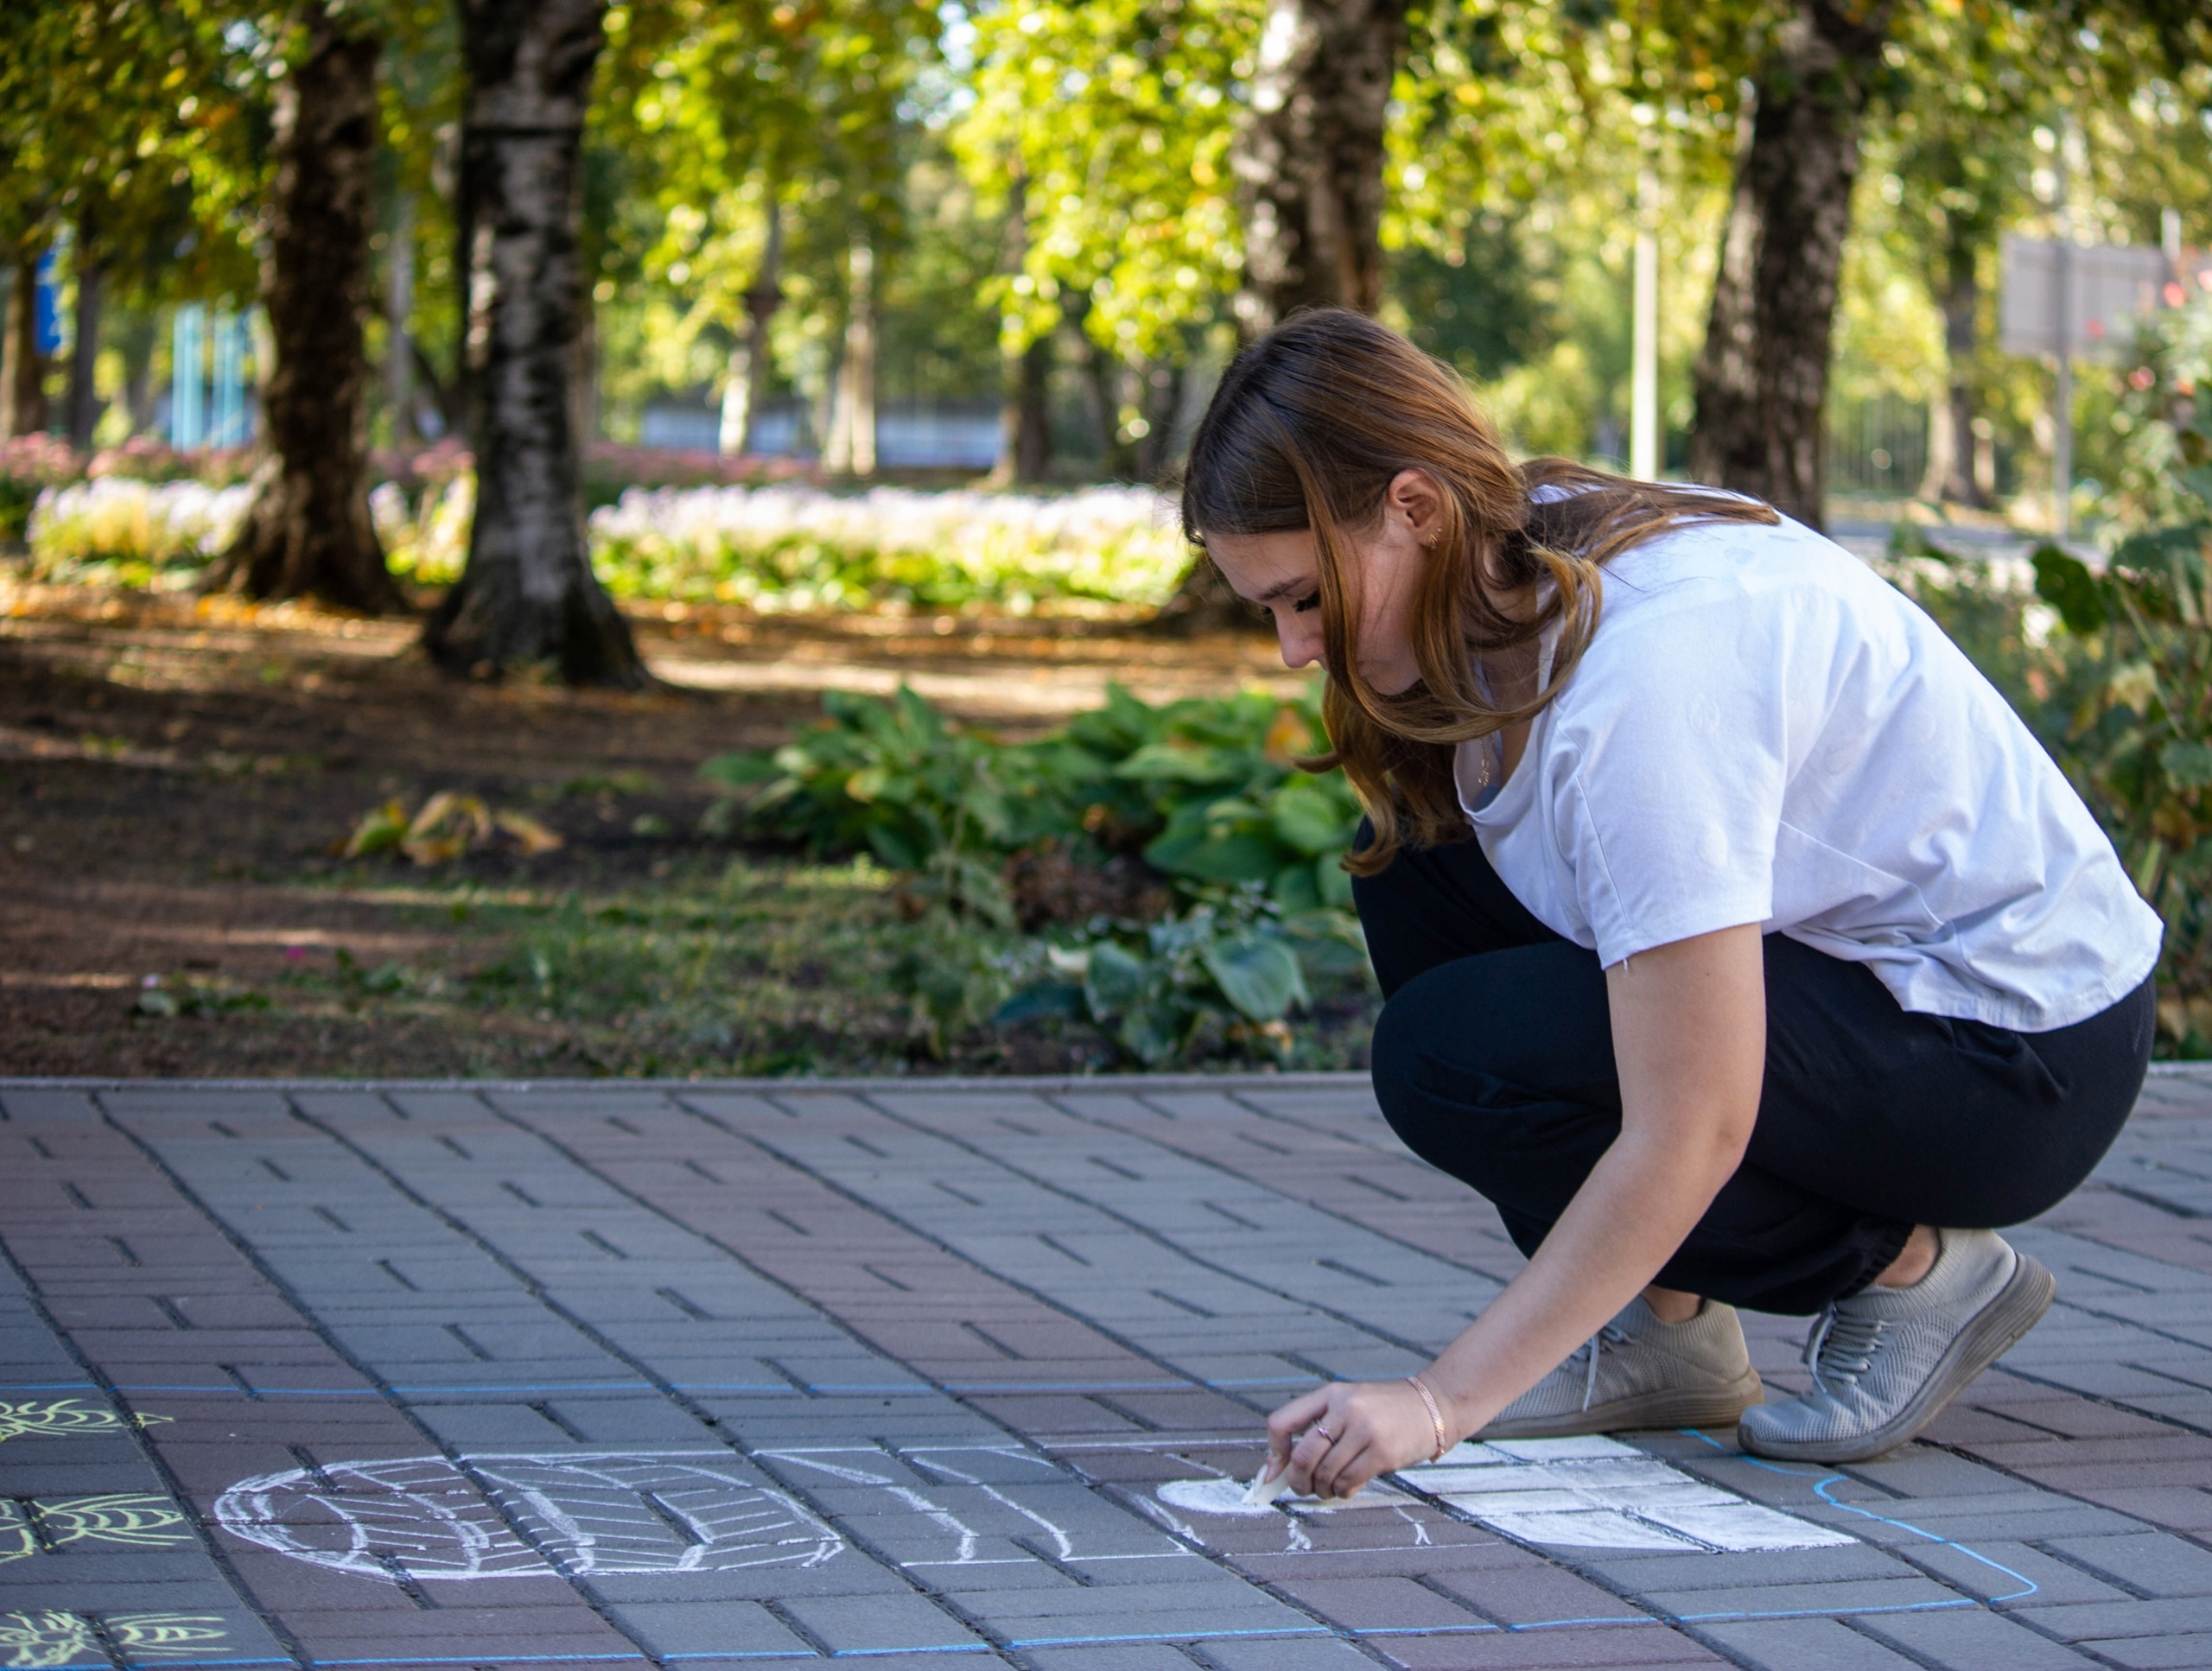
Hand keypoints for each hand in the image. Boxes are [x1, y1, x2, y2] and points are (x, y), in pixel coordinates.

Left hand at [1262, 1378, 1445, 1499]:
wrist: (1435, 1405)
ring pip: (1325, 1474)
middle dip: (1297, 1480)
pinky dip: (1342, 1492)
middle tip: (1303, 1489)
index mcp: (1330, 1394)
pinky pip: (1348, 1482)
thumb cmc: (1387, 1411)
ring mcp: (1365, 1430)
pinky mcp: (1383, 1452)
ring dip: (1322, 1490)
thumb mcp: (1351, 1405)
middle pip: (1302, 1456)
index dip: (1274, 1452)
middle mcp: (1345, 1409)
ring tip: (1329, 1489)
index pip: (1282, 1422)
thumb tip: (1281, 1469)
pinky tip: (1348, 1487)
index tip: (1275, 1471)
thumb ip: (1321, 1428)